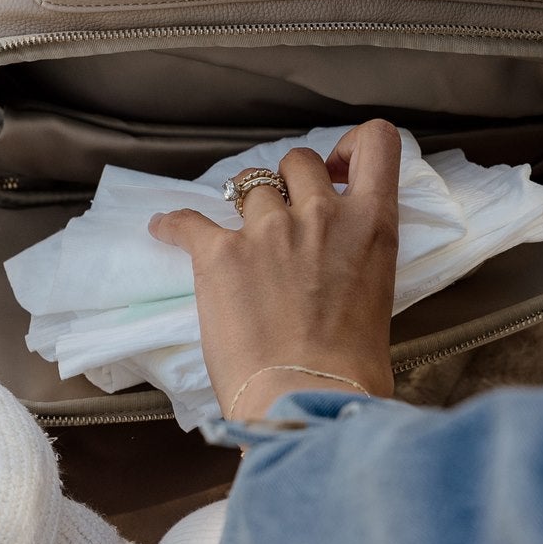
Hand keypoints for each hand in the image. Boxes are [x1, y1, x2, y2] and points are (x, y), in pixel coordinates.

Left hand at [149, 119, 400, 421]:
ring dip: (242, 208)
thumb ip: (358, 264)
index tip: (336, 170)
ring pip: (249, 186)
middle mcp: (321, 215)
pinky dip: (172, 225)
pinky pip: (187, 220)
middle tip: (280, 213)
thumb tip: (339, 273)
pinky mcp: (220, 253)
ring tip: (234, 236)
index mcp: (372, 226)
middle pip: (298, 161)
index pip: (378, 144)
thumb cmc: (350, 372)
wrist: (306, 399)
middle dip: (287, 182)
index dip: (352, 146)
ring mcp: (269, 231)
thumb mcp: (378, 298)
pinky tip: (163, 229)